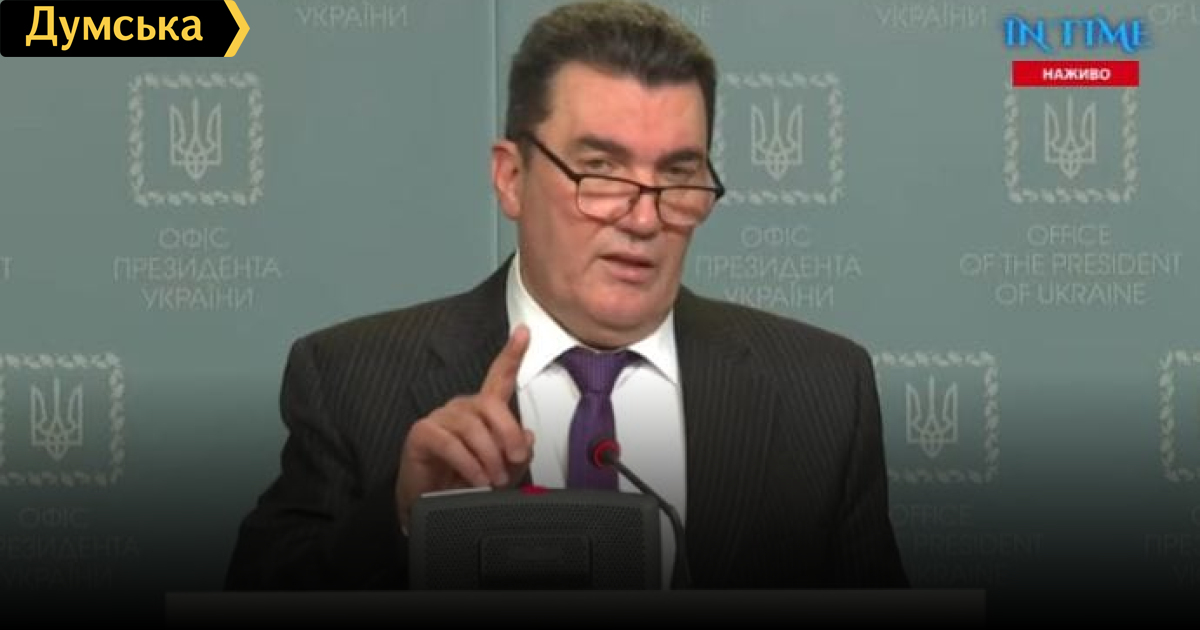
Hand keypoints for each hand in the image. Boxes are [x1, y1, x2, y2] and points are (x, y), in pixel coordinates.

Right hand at [395, 324, 534, 530]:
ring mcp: (440, 418)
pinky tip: (477, 480)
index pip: (499, 377)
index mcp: (483, 411)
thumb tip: (527, 437)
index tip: (524, 333)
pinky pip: (452, 444)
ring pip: (473, 427)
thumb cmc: (465, 483)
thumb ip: (517, 453)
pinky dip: (469, 465)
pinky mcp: (422, 434)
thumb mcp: (502, 470)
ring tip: (494, 479)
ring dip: (489, 456)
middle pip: (491, 404)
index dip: (511, 354)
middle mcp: (462, 408)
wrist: (432, 506)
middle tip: (515, 459)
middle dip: (508, 432)